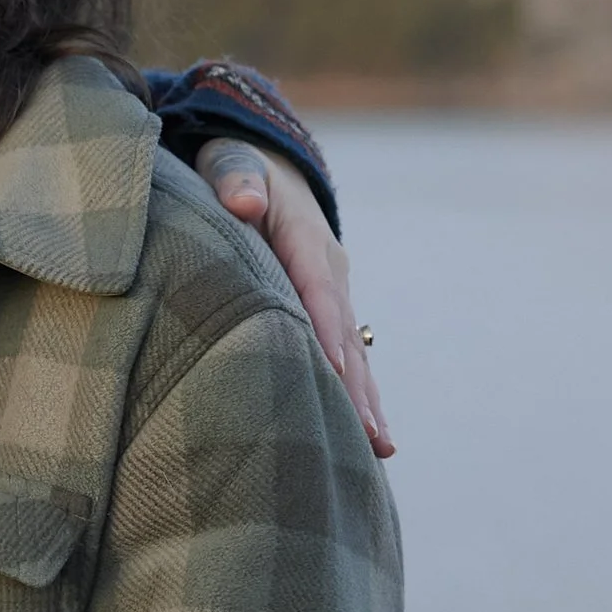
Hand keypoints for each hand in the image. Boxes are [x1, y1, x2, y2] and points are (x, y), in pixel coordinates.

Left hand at [196, 139, 392, 457]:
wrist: (266, 164)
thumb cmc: (236, 167)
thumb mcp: (231, 162)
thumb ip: (236, 179)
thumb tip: (241, 201)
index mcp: (305, 238)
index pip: (316, 291)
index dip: (324, 331)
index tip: (333, 372)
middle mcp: (330, 269)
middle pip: (343, 334)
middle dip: (355, 387)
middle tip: (368, 437)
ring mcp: (335, 291)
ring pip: (353, 352)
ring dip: (365, 400)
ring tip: (380, 449)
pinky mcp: (329, 308)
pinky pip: (346, 354)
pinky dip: (357, 392)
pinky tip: (366, 436)